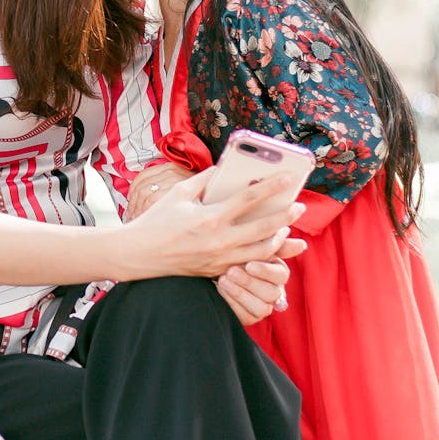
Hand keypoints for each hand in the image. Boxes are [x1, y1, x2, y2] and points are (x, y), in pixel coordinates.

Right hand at [115, 169, 304, 282]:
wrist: (139, 255)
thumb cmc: (157, 221)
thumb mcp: (179, 194)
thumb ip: (204, 180)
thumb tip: (224, 168)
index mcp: (210, 217)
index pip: (249, 199)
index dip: (272, 187)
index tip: (289, 177)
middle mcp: (219, 241)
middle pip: (264, 229)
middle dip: (286, 217)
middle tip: (300, 206)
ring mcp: (220, 260)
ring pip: (261, 252)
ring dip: (279, 240)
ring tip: (288, 229)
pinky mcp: (217, 271)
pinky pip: (248, 264)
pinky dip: (262, 255)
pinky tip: (270, 247)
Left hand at [216, 232, 305, 325]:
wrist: (213, 266)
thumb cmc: (236, 253)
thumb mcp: (252, 245)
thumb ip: (275, 243)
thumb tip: (302, 244)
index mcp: (278, 272)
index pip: (281, 275)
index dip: (266, 272)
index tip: (249, 265)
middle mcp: (274, 291)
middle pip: (271, 293)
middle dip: (249, 282)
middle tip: (230, 271)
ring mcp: (263, 306)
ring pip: (261, 308)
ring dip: (240, 294)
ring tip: (224, 280)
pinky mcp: (250, 317)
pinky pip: (246, 317)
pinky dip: (232, 303)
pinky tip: (221, 289)